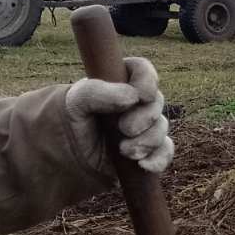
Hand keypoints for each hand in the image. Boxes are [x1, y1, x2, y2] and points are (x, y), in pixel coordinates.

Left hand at [66, 57, 173, 174]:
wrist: (69, 156)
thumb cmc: (73, 120)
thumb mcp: (76, 101)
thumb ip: (97, 92)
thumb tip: (133, 97)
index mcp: (121, 81)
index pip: (142, 70)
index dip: (147, 80)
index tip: (140, 96)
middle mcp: (136, 102)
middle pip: (157, 102)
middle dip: (145, 117)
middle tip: (124, 129)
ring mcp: (145, 126)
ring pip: (162, 128)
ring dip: (147, 141)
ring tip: (125, 151)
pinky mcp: (149, 150)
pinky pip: (165, 153)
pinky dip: (158, 160)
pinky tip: (142, 165)